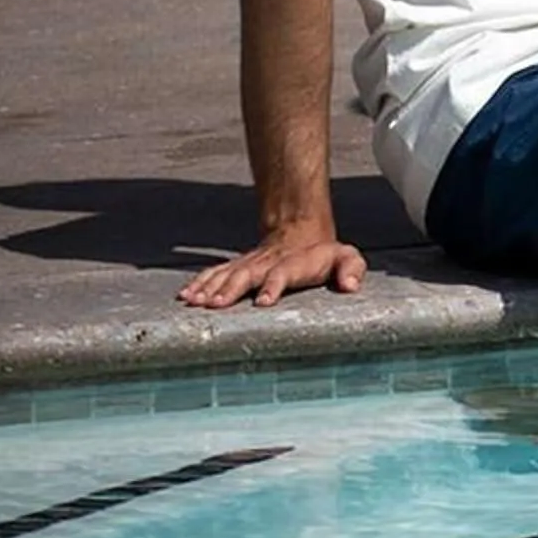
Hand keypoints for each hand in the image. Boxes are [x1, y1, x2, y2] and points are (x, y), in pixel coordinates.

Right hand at [177, 225, 367, 309]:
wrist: (300, 232)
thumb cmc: (324, 255)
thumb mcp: (346, 257)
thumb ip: (352, 269)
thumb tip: (352, 286)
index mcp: (295, 264)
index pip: (283, 274)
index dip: (273, 286)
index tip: (263, 302)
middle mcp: (267, 263)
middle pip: (247, 274)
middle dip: (231, 289)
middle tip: (216, 305)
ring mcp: (249, 264)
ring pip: (227, 274)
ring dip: (210, 287)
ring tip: (195, 302)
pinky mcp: (236, 267)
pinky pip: (215, 273)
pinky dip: (199, 283)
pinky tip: (185, 295)